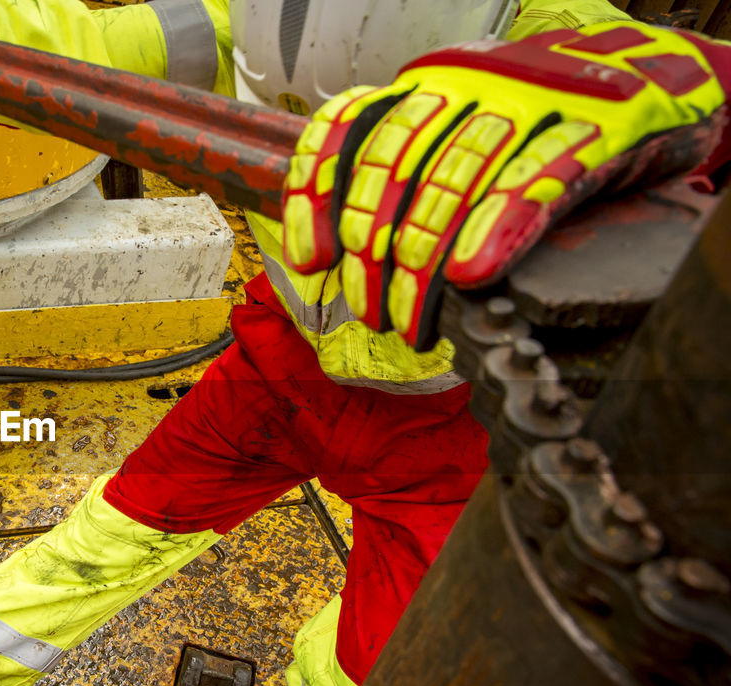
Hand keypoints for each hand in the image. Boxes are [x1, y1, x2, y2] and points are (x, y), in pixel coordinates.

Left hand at [282, 22, 728, 350]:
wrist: (661, 75)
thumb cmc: (546, 124)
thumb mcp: (466, 134)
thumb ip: (409, 177)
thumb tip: (331, 250)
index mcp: (430, 83)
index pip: (350, 128)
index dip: (320, 195)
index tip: (312, 259)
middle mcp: (472, 81)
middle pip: (397, 170)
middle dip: (373, 254)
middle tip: (371, 314)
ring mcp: (535, 97)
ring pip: (456, 184)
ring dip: (423, 266)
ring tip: (411, 324)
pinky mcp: (600, 123)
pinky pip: (536, 180)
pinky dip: (496, 229)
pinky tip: (469, 275)